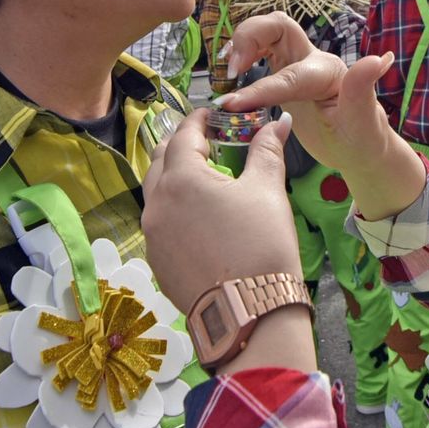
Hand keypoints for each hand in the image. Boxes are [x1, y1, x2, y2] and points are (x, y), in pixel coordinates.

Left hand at [141, 108, 316, 374]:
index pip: (184, 135)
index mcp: (182, 178)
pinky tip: (197, 217)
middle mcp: (157, 203)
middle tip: (205, 142)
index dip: (198, 120)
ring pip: (156, 193)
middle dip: (181, 145)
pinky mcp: (156, 261)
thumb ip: (267, 150)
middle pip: (161, 160)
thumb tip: (277, 122)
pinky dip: (173, 209)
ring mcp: (152, 235)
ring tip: (200, 178)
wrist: (250, 313)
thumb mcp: (267, 191)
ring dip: (174, 177)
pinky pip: (159, 223)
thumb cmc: (261, 244)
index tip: (211, 114)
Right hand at [218, 13, 426, 219]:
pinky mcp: (285, 72)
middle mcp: (312, 60)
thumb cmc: (362, 140)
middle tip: (230, 71)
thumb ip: (362, 90)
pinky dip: (242, 54)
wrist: (360, 149)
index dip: (259, 88)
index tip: (232, 105)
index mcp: (328, 73)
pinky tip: (231, 73)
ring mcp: (297, 63)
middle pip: (278, 25)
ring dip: (242, 43)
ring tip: (227, 72)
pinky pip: (260, 50)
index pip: (287, 76)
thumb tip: (379, 59)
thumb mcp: (363, 123)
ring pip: (266, 32)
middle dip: (249, 37)